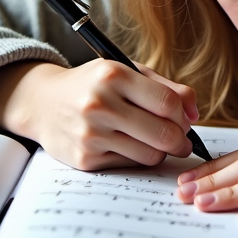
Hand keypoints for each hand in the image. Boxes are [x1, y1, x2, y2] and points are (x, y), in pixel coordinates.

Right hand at [0, 60, 197, 170]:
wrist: (43, 103)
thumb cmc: (94, 85)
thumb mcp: (128, 72)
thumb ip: (167, 88)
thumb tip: (194, 113)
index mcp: (113, 74)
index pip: (167, 102)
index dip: (183, 116)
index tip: (186, 121)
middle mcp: (100, 103)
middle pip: (163, 133)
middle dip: (180, 140)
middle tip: (181, 140)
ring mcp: (90, 133)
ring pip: (150, 155)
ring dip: (160, 152)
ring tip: (155, 142)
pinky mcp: (85, 159)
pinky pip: (129, 165)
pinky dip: (136, 158)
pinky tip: (129, 146)